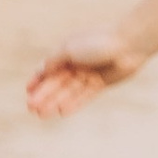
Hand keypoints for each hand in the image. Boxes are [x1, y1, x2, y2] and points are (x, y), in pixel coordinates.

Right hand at [25, 31, 146, 119]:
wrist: (129, 43)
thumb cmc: (98, 42)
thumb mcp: (69, 48)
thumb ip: (55, 60)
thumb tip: (42, 71)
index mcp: (67, 51)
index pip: (49, 68)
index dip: (38, 79)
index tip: (28, 91)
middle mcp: (77, 63)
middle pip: (57, 82)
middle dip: (44, 95)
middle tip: (31, 108)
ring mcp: (88, 74)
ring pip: (68, 91)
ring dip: (55, 102)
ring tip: (42, 115)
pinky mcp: (100, 83)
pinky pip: (84, 96)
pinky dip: (73, 104)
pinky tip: (61, 112)